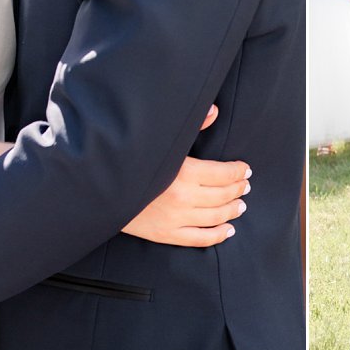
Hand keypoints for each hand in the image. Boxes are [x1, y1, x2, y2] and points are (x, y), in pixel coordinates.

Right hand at [123, 103, 248, 246]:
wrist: (103, 190)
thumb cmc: (135, 161)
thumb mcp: (162, 141)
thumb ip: (192, 127)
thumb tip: (214, 111)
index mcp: (184, 172)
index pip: (224, 174)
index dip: (238, 171)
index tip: (245, 169)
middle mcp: (183, 197)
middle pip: (222, 195)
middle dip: (238, 189)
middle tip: (246, 185)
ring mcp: (176, 218)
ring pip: (215, 217)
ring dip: (232, 210)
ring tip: (240, 204)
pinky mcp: (167, 234)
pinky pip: (200, 238)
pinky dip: (218, 235)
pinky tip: (228, 229)